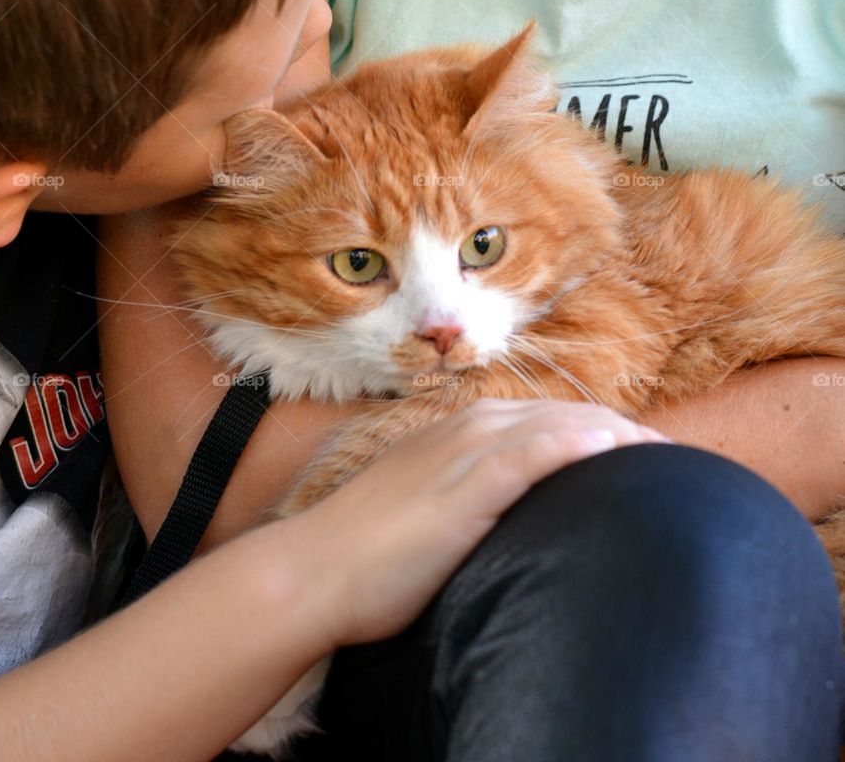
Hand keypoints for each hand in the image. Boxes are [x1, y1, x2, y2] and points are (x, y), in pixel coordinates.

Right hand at [289, 396, 670, 648]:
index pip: (550, 419)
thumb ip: (473, 496)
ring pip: (557, 427)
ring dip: (615, 436)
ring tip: (662, 456)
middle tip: (670, 460)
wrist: (315, 570)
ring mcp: (465, 452)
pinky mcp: (463, 488)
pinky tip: (609, 448)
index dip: (601, 432)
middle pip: (566, 416)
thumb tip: (514, 513)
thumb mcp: (429, 507)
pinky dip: (572, 445)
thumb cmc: (370, 552)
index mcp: (463, 430)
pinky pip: (529, 454)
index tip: (642, 456)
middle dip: (621, 432)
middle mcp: (469, 428)